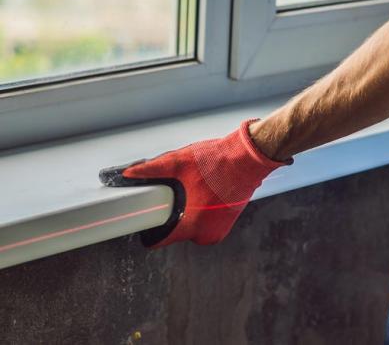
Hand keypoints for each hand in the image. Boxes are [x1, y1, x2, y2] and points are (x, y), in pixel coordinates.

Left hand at [99, 120, 289, 247]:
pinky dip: (202, 210)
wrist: (247, 158)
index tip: (149, 218)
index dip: (151, 228)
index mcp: (191, 225)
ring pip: (191, 225)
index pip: (160, 241)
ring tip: (194, 190)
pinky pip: (205, 221)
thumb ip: (151, 170)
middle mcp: (206, 234)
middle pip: (176, 230)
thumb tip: (130, 174)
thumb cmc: (218, 161)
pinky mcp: (227, 223)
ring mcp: (218, 230)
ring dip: (189, 211)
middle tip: (176, 194)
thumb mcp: (178, 163)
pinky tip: (205, 192)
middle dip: (173, 214)